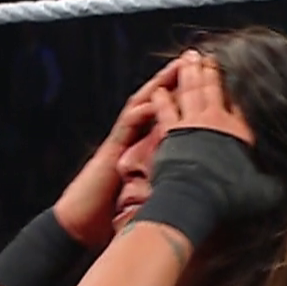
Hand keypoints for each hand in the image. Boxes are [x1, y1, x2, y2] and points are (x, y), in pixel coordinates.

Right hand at [52, 57, 183, 246]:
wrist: (77, 226)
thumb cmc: (108, 219)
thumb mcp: (146, 199)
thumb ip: (163, 186)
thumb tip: (191, 189)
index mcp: (142, 148)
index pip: (167, 116)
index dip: (186, 98)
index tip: (209, 83)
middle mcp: (131, 140)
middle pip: (157, 102)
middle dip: (178, 80)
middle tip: (200, 59)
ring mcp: (119, 143)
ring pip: (141, 105)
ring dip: (160, 84)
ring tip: (179, 66)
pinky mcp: (110, 151)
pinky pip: (126, 125)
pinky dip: (141, 111)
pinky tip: (155, 100)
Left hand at [131, 52, 283, 246]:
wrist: (195, 198)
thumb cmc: (229, 197)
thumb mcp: (261, 192)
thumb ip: (272, 184)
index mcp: (239, 131)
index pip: (240, 103)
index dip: (238, 86)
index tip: (237, 72)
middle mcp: (215, 121)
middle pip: (212, 89)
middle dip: (210, 70)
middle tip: (207, 56)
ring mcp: (191, 124)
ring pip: (190, 92)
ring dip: (189, 74)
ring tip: (189, 58)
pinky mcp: (170, 133)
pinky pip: (165, 110)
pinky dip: (162, 99)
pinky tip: (159, 89)